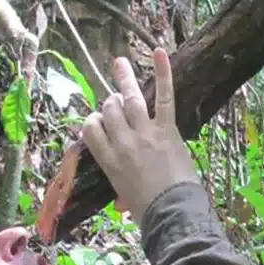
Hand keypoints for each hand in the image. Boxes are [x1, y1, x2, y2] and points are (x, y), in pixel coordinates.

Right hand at [82, 49, 198, 223]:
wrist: (173, 212)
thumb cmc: (148, 212)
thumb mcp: (125, 199)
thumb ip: (120, 191)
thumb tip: (120, 203)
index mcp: (108, 161)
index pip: (90, 129)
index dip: (93, 121)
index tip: (100, 123)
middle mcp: (122, 143)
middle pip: (109, 110)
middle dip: (110, 103)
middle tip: (115, 103)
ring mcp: (145, 134)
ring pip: (129, 100)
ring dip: (124, 79)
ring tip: (119, 62)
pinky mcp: (167, 130)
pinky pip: (164, 97)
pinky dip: (163, 73)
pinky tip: (158, 51)